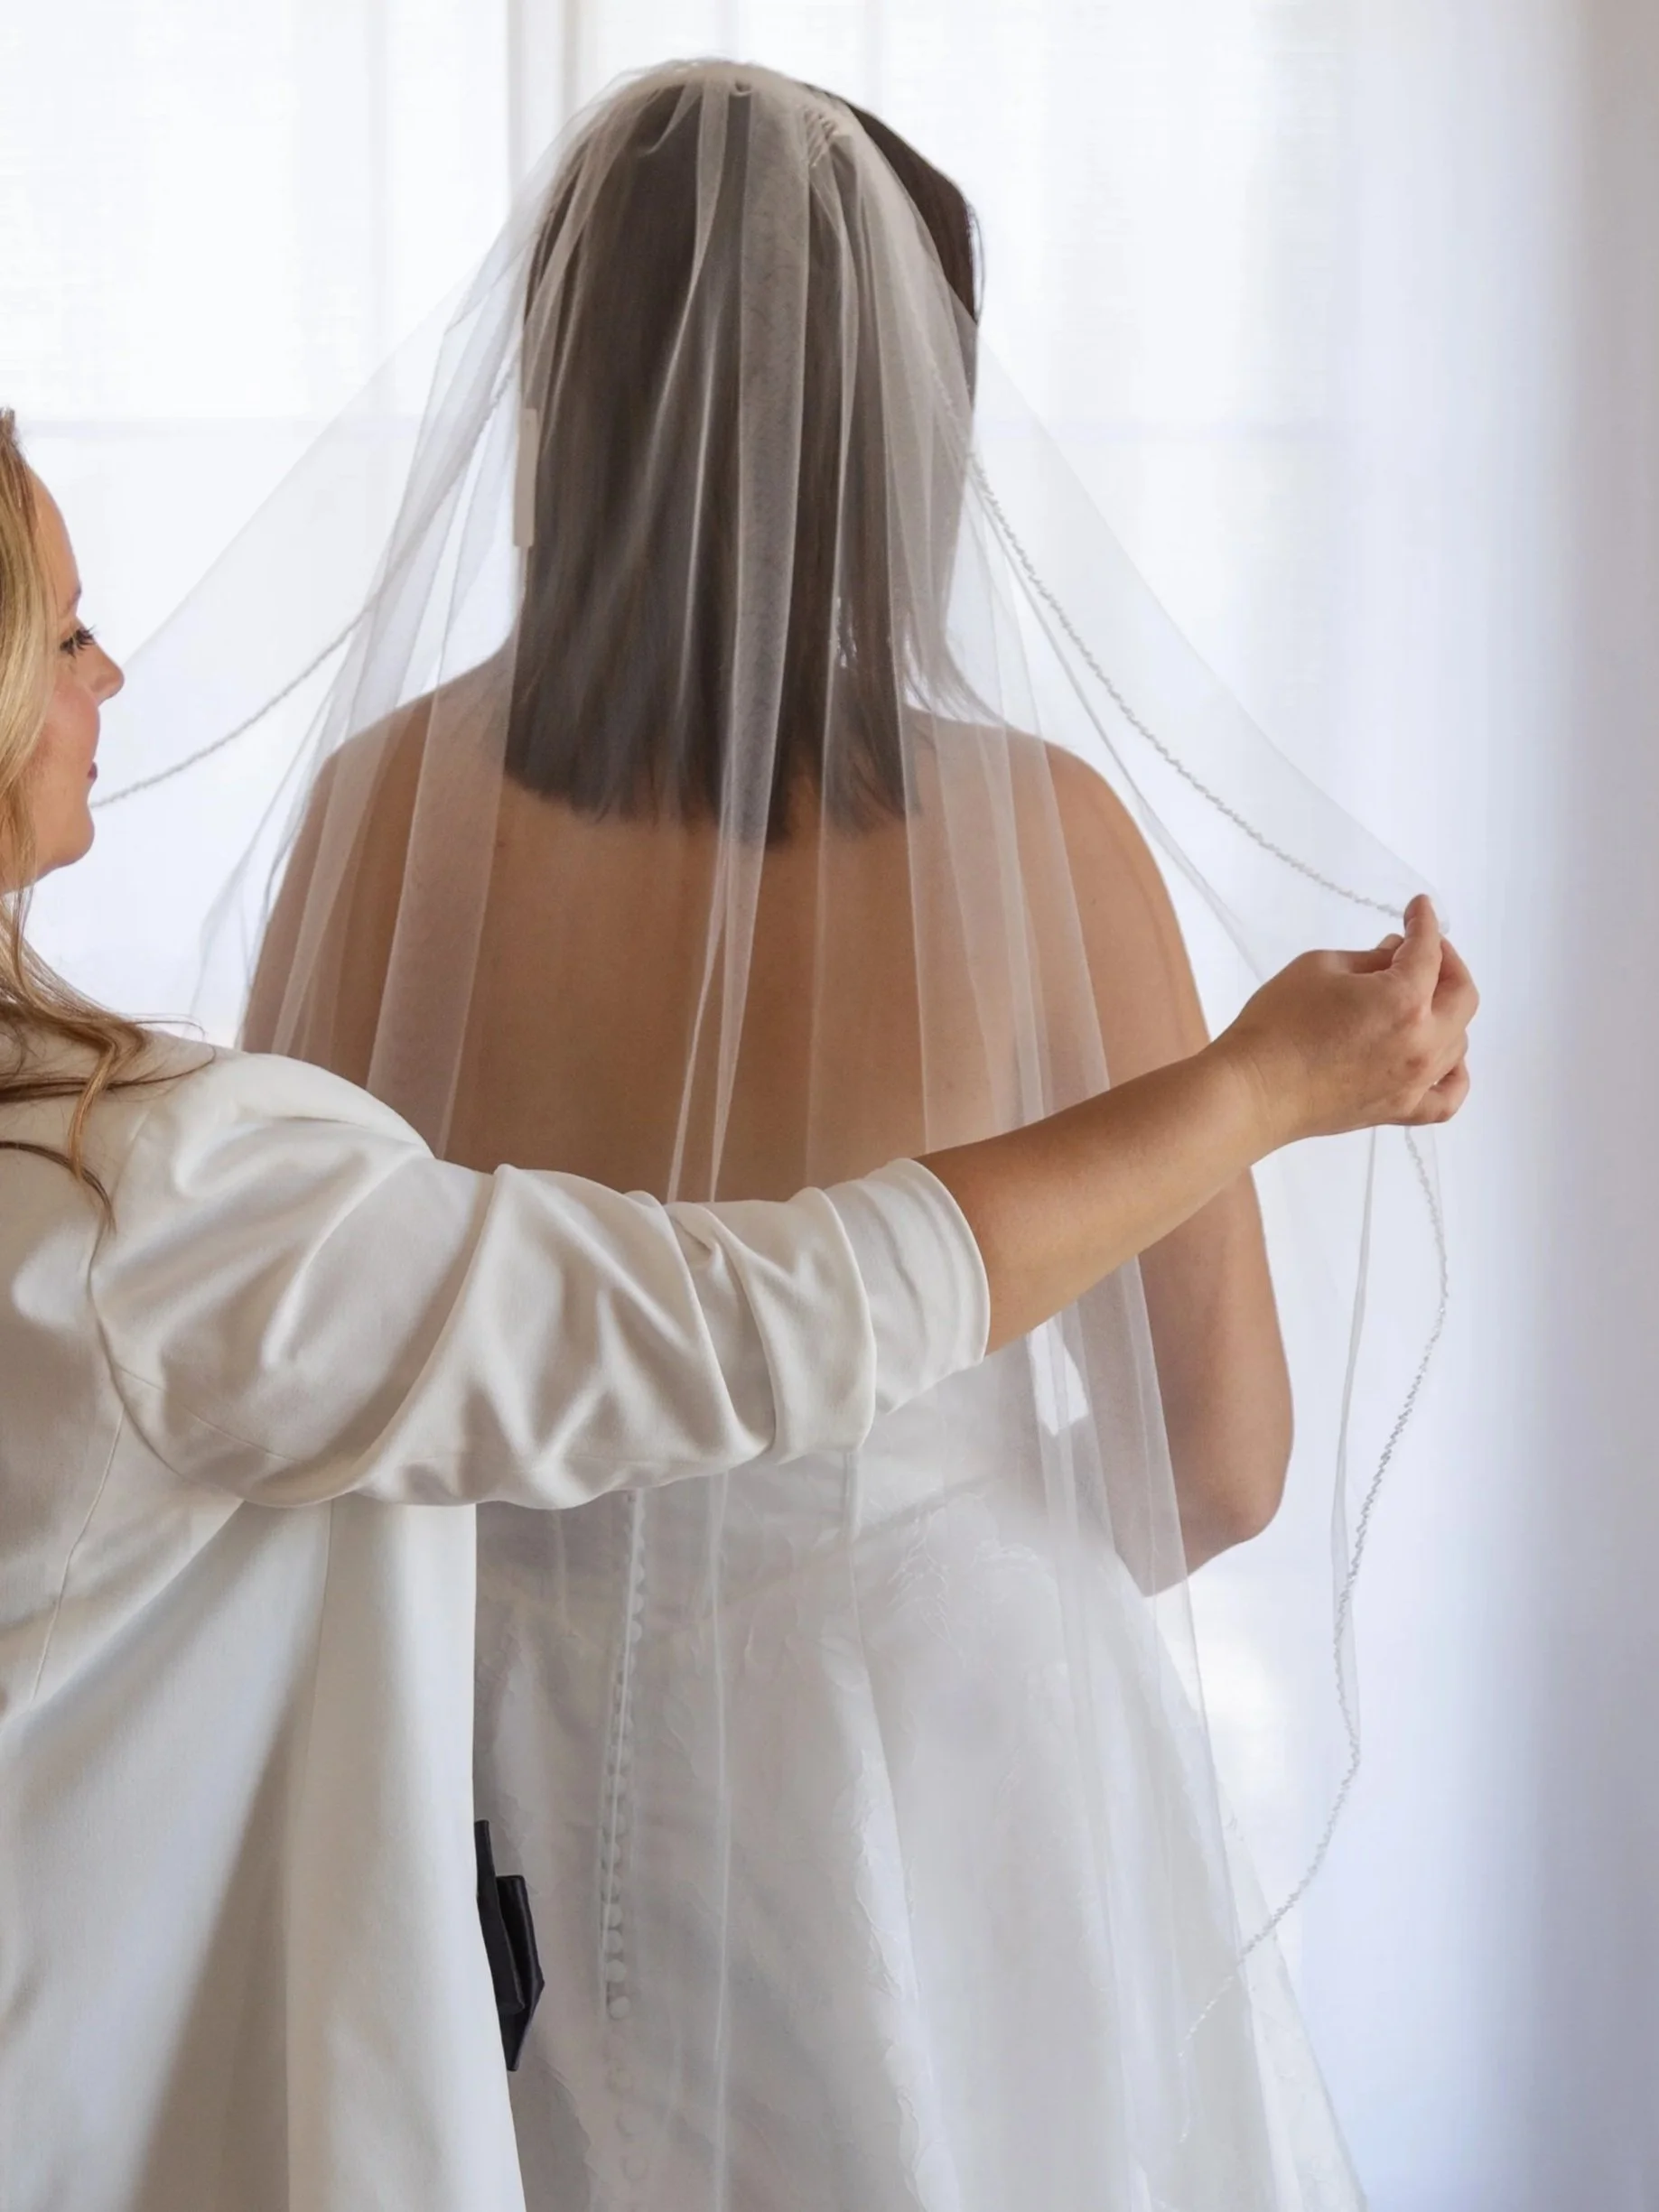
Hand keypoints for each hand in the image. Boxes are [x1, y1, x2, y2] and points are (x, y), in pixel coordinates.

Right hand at [1216, 895, 1476, 1147]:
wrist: (1254, 1091)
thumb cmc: (1277, 1024)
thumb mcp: (1319, 967)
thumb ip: (1368, 959)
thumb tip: (1395, 957)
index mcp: (1403, 999)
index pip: (1428, 950)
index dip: (1424, 922)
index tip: (1418, 908)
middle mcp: (1421, 1041)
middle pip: (1461, 995)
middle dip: (1448, 963)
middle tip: (1425, 949)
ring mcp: (1414, 1081)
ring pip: (1457, 1041)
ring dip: (1445, 1013)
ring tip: (1419, 999)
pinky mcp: (1399, 1110)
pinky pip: (1448, 1097)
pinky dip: (1454, 1076)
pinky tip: (1441, 1059)